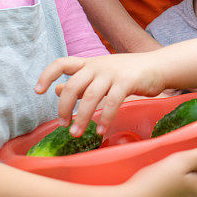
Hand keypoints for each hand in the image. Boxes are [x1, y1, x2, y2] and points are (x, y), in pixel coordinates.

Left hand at [35, 53, 163, 135]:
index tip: (38, 91)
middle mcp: (98, 66)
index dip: (47, 75)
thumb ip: (80, 81)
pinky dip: (105, 118)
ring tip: (77, 133)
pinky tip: (101, 130)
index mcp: (89, 63)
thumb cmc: (128, 72)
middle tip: (63, 125)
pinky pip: (112, 102)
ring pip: (90, 96)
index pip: (61, 63)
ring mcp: (112, 73)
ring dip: (81, 117)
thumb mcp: (101, 73)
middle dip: (64, 108)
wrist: (158, 66)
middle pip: (73, 85)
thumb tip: (57, 90)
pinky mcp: (127, 81)